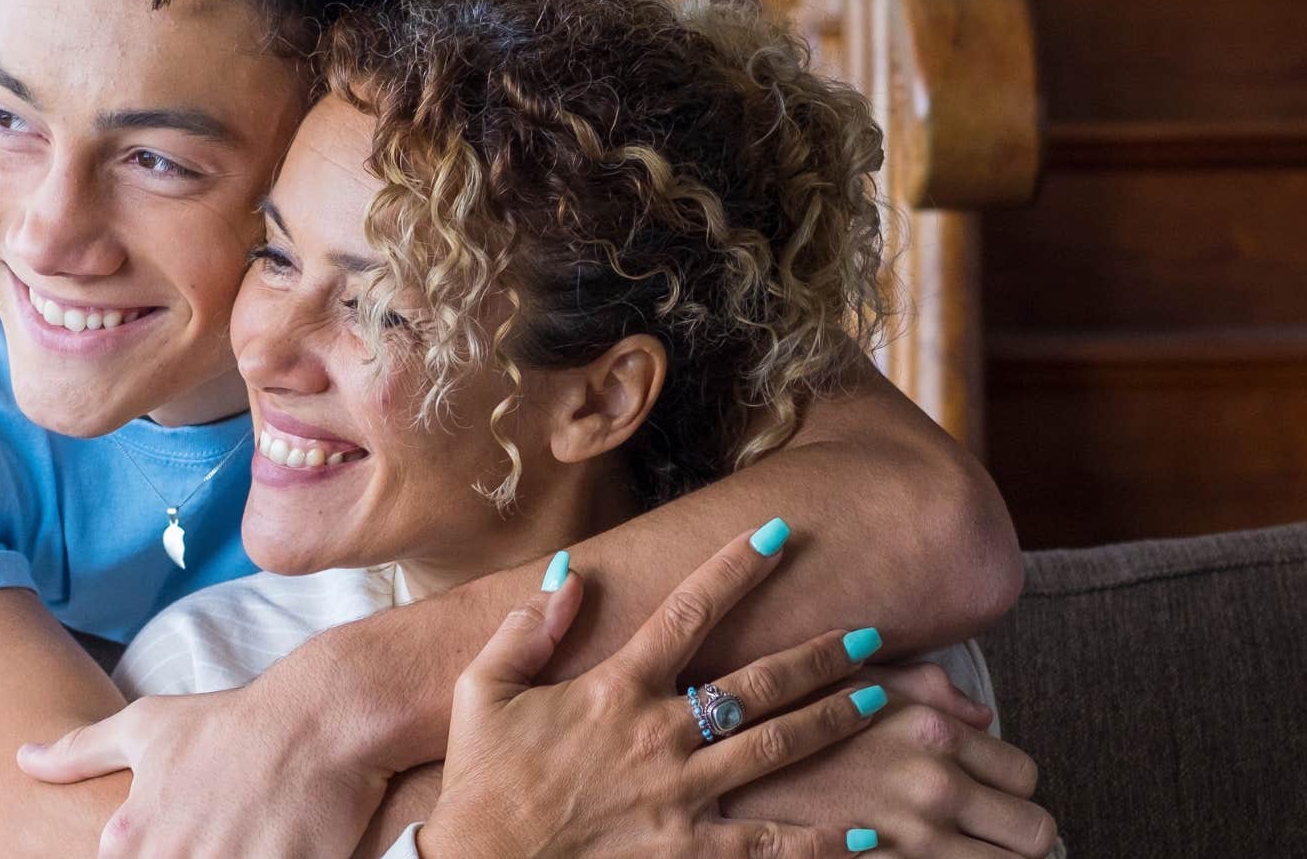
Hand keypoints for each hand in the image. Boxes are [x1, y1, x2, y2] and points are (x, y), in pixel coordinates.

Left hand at [15, 654, 386, 856]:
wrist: (317, 718)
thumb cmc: (230, 723)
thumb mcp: (146, 726)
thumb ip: (80, 752)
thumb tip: (23, 759)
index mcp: (131, 839)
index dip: (158, 854)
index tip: (184, 841)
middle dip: (199, 858)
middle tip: (221, 834)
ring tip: (246, 834)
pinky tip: (275, 847)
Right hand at [418, 525, 882, 857]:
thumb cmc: (482, 778)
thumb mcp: (484, 689)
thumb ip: (528, 628)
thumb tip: (568, 572)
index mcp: (616, 689)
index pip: (688, 612)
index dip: (735, 568)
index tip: (777, 534)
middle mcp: (659, 735)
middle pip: (758, 683)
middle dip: (819, 653)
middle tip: (869, 631)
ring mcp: (680, 796)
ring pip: (776, 750)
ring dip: (832, 722)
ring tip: (880, 699)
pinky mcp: (686, 852)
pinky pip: (767, 845)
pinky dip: (819, 842)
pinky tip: (865, 834)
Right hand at [722, 693, 1057, 857]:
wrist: (718, 777)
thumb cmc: (784, 720)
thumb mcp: (855, 681)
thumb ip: (928, 689)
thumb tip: (980, 713)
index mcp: (930, 733)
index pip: (1024, 774)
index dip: (1010, 786)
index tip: (988, 791)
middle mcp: (933, 788)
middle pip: (1035, 831)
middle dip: (1017, 834)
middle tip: (988, 832)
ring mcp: (913, 842)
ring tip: (962, 852)